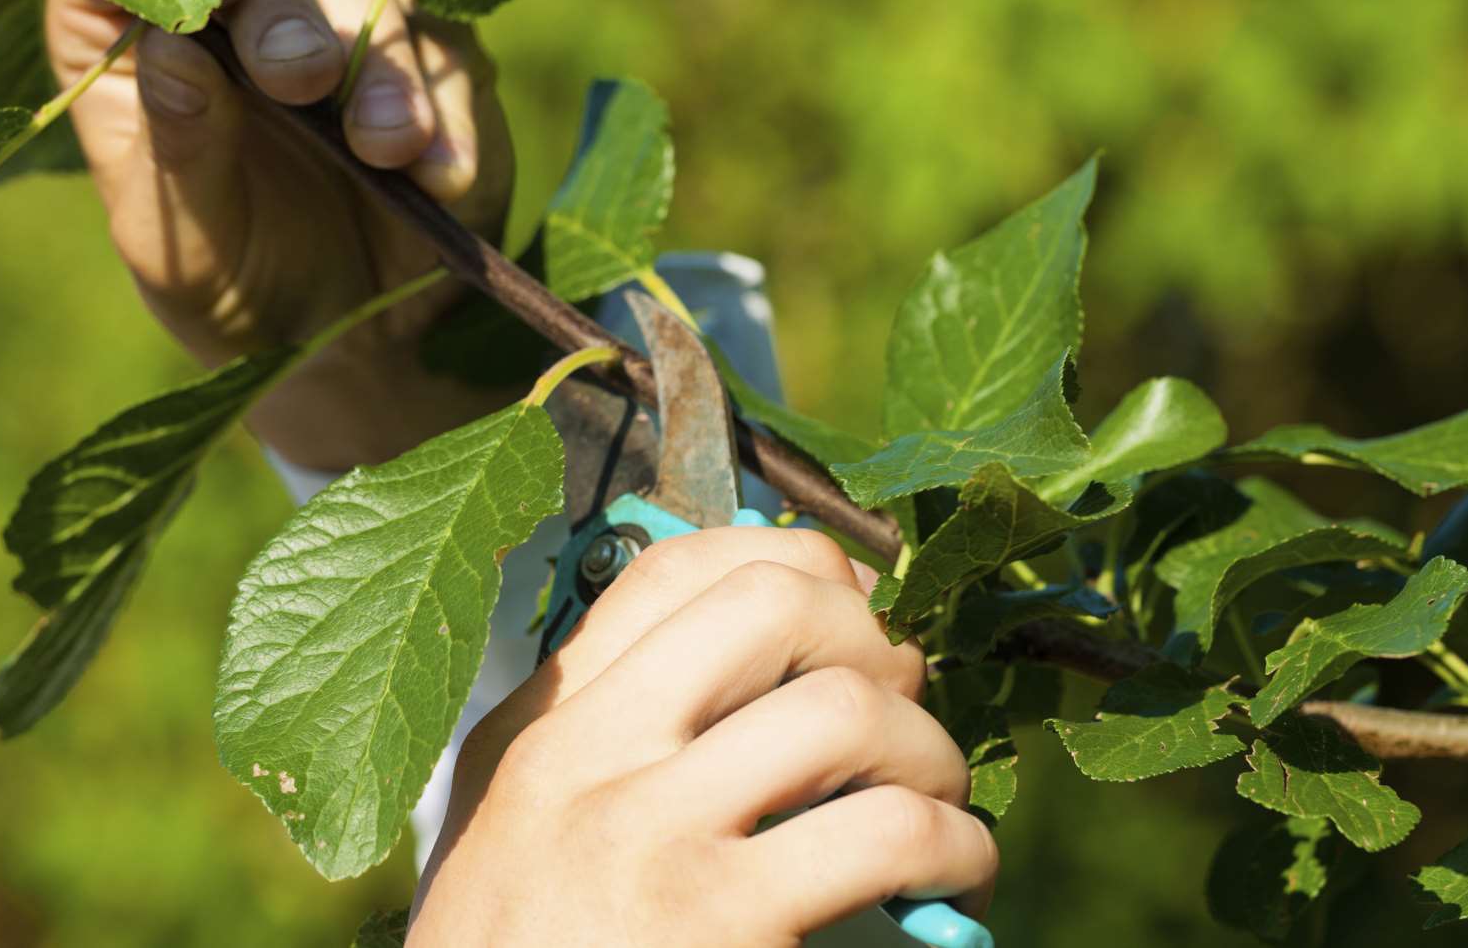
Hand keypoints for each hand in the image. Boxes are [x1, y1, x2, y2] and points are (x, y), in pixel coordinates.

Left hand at [44, 0, 517, 469]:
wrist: (356, 350)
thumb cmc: (238, 290)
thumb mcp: (184, 246)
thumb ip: (178, 148)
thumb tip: (171, 47)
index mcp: (139, 47)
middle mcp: (236, 12)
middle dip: (283, 5)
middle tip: (302, 79)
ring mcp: (339, 24)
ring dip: (376, 54)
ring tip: (387, 148)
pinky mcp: (429, 61)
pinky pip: (445, 42)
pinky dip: (445, 104)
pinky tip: (439, 176)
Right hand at [412, 528, 998, 946]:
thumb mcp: (513, 835)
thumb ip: (605, 745)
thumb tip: (757, 674)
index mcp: (539, 728)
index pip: (671, 571)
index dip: (790, 557)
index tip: (852, 604)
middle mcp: (582, 759)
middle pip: (770, 604)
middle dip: (872, 634)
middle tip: (903, 700)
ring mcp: (646, 839)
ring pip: (844, 708)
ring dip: (928, 748)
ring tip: (937, 799)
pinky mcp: (717, 926)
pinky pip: (887, 832)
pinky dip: (955, 844)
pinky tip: (954, 875)